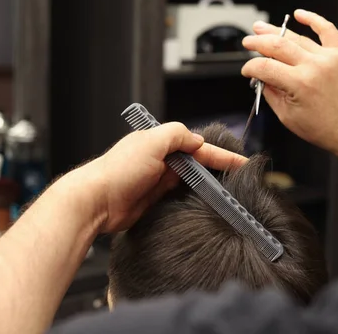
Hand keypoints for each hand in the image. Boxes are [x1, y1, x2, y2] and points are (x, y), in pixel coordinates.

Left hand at [57, 123, 247, 232]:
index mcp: (159, 142)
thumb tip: (197, 140)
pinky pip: (179, 195)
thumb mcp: (150, 142)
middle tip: (240, 177)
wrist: (96, 202)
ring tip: (228, 190)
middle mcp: (159, 159)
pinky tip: (204, 201)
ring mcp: (157, 180)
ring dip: (206, 183)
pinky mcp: (154, 199)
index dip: (220, 154)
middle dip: (217, 168)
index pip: (197, 146)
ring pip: (190, 180)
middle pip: (196, 163)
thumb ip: (176, 135)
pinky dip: (192, 196)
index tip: (241, 161)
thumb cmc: (117, 171)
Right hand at [241, 9, 337, 169]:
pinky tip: (299, 14)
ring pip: (297, 37)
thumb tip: (260, 77)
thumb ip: (270, 93)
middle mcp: (314, 66)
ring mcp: (329, 57)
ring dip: (276, 31)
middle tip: (248, 42)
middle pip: (277, 46)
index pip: (264, 67)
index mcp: (299, 84)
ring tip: (262, 28)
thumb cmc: (323, 128)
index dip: (250, 67)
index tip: (246, 70)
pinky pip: (327, 30)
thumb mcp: (287, 116)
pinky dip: (313, 19)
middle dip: (258, 42)